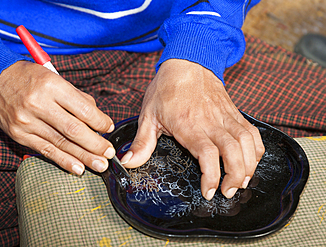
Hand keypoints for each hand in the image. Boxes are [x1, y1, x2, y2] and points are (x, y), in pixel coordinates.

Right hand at [0, 61, 115, 174]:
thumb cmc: (30, 77)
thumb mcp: (56, 78)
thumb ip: (77, 98)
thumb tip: (98, 118)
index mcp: (52, 86)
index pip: (83, 109)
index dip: (100, 122)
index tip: (109, 127)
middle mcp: (39, 104)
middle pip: (74, 130)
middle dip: (95, 144)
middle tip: (109, 153)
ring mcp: (27, 121)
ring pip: (61, 143)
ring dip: (83, 156)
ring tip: (100, 165)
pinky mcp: (19, 135)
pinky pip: (45, 150)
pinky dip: (63, 161)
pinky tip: (78, 168)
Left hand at [121, 59, 264, 199]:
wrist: (187, 61)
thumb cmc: (167, 88)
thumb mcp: (148, 116)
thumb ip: (141, 143)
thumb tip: (128, 162)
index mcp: (189, 125)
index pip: (207, 155)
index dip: (212, 176)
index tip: (209, 191)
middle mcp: (211, 122)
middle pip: (233, 152)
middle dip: (236, 177)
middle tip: (228, 192)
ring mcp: (226, 116)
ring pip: (247, 143)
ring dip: (249, 165)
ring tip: (242, 181)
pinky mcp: (234, 112)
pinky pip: (252, 132)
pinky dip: (256, 148)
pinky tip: (251, 160)